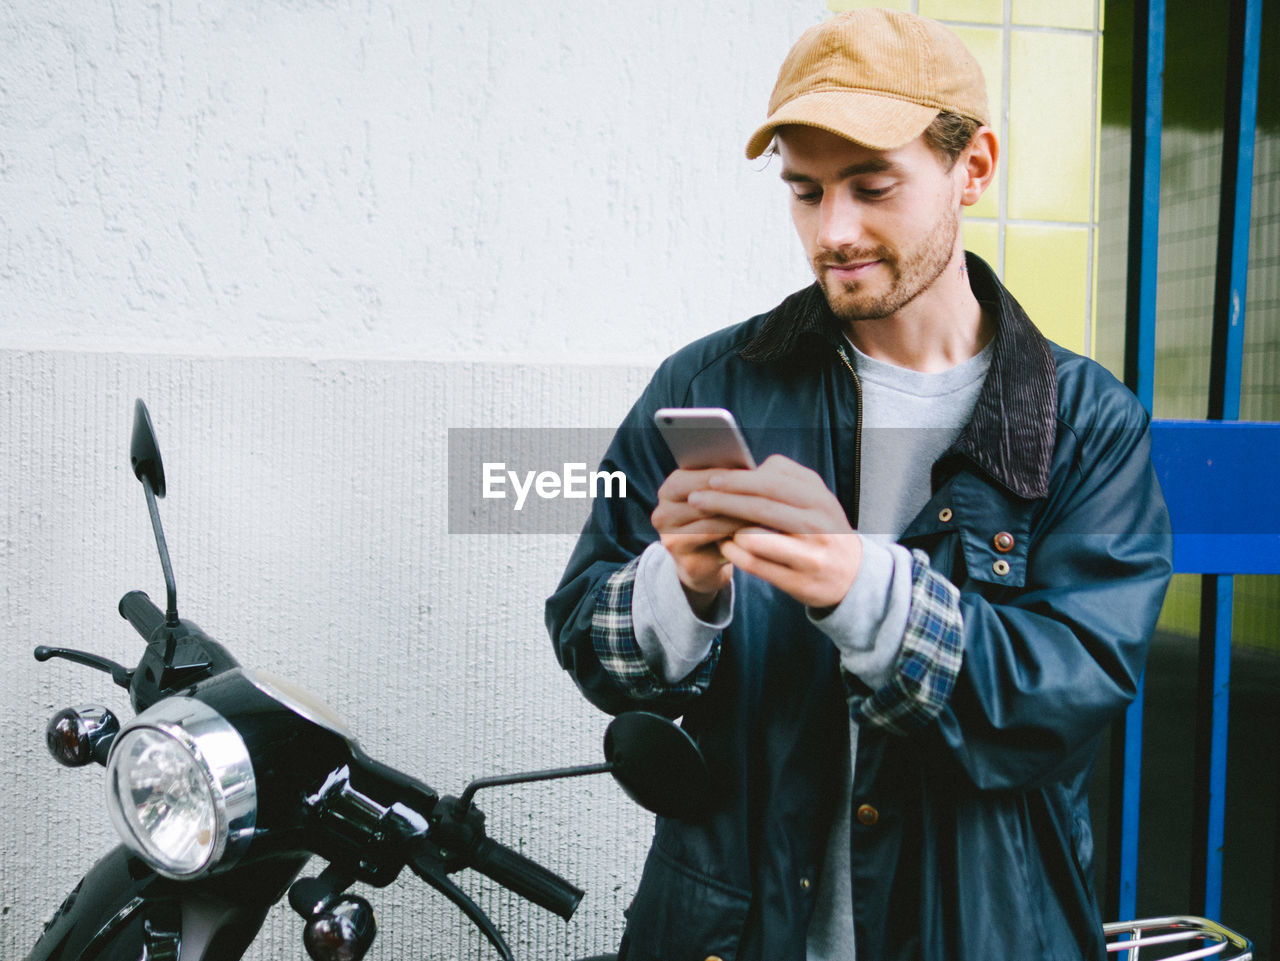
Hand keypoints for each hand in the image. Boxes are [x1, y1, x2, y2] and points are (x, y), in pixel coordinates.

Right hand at [651, 467, 749, 616]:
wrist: (706, 564)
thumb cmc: (718, 523)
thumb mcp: (718, 499)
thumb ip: (724, 484)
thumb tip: (750, 470)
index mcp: (669, 490)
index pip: (694, 476)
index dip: (722, 475)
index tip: (751, 471)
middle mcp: (662, 513)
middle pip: (699, 498)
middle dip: (730, 493)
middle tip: (760, 490)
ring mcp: (669, 537)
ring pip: (708, 518)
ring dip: (736, 512)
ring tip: (762, 507)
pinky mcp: (684, 559)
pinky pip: (712, 539)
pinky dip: (734, 530)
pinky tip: (754, 526)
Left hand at [685, 455, 861, 609]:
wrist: (854, 576)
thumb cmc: (823, 529)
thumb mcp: (817, 498)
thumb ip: (786, 477)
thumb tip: (748, 469)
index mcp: (819, 499)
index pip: (771, 483)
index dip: (738, 480)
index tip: (712, 478)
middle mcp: (818, 526)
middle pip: (760, 507)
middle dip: (722, 501)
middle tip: (696, 498)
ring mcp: (809, 556)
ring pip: (754, 537)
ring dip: (726, 528)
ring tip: (711, 523)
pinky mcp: (798, 581)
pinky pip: (755, 564)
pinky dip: (733, 552)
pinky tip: (724, 545)